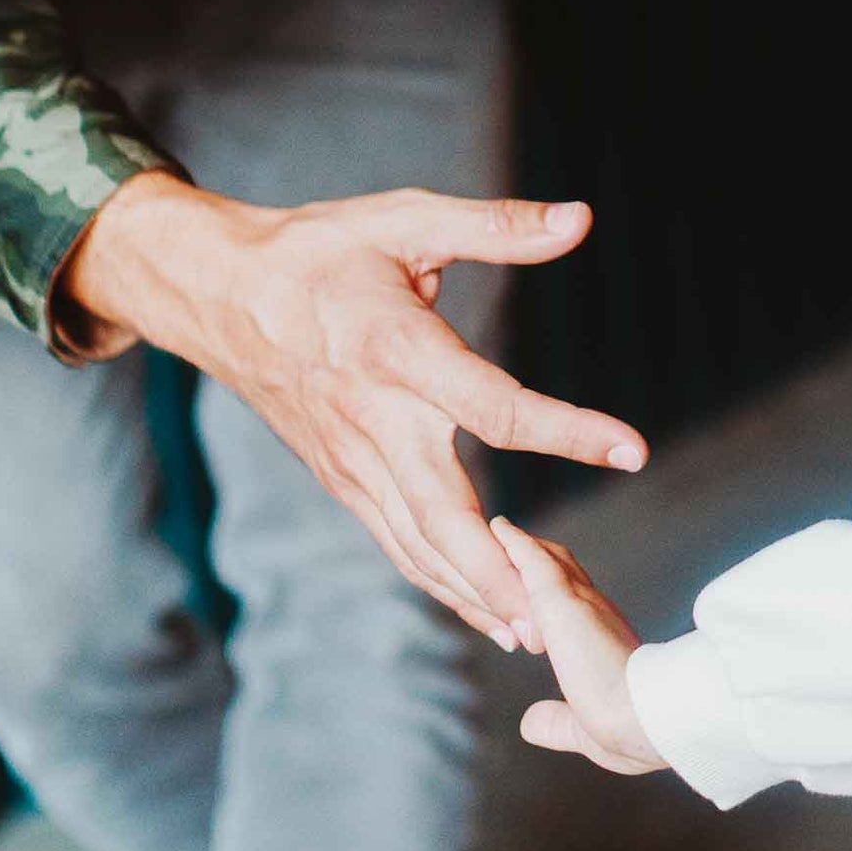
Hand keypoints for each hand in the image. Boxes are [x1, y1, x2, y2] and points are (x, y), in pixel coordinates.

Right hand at [59, 171, 647, 647]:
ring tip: (532, 632)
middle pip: (443, 511)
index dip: (566, 430)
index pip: (494, 405)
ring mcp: (352, 457)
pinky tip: (479, 606)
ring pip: (416, 542)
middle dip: (499, 568)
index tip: (631, 450)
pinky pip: (393, 539)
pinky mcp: (339, 477)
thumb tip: (578, 220)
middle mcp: (374, 418)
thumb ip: (497, 226)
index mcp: (398, 350)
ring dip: (472, 590)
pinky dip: (437, 579)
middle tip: (557, 610)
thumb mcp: (406, 218)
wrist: (221, 292)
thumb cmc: (320, 249)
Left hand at [492, 516, 667, 774]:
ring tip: (500, 532)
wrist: (649, 721)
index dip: (559, 592)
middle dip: (540, 559)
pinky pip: (534, 562)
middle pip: (564, 571)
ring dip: (524, 548)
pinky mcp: (561, 602)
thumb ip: (555, 722)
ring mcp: (581, 603)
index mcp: (603, 640)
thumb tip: (528, 722)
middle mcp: (596, 612)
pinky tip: (499, 529)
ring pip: (549, 560)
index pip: (578, 604)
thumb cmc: (631, 732)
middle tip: (513, 544)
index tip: (541, 586)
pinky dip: (516, 544)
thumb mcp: (582, 728)